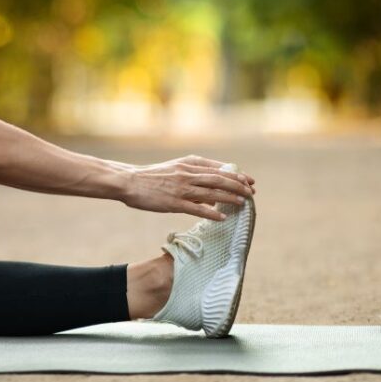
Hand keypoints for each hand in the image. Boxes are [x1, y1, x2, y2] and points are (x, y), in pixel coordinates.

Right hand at [118, 155, 255, 219]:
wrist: (129, 181)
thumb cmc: (150, 176)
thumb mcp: (174, 168)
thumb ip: (192, 175)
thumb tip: (211, 188)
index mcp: (188, 164)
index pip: (218, 168)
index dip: (236, 174)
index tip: (249, 180)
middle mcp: (187, 174)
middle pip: (219, 179)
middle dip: (238, 186)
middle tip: (251, 192)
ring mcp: (181, 188)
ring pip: (212, 193)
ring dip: (230, 198)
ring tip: (244, 203)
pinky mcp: (173, 202)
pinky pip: (197, 208)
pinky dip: (212, 213)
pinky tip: (222, 218)